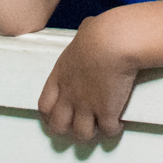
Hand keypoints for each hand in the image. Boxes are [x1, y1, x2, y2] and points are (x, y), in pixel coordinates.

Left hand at [38, 15, 136, 141]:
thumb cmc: (99, 33)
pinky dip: (113, 130)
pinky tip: (118, 124)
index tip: (55, 117)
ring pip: (81, 135)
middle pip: (58, 126)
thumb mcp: (84, 32)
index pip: (44, 105)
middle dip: (66, 129)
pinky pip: (107, 131)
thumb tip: (90, 27)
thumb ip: (83, 36)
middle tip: (77, 126)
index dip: (48, 115)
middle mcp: (69, 96)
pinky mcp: (106, 112)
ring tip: (99, 126)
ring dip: (90, 133)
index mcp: (60, 76)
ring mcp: (87, 106)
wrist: (112, 43)